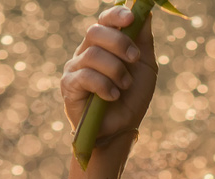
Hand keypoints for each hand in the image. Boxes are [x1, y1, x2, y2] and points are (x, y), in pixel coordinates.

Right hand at [60, 5, 158, 140]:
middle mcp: (86, 52)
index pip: (104, 21)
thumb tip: (145, 12)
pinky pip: (86, 77)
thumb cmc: (132, 98)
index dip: (115, 15)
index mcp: (104, 45)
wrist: (121, 129)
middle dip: (119, 42)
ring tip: (125, 86)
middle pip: (95, 32)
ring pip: (93, 55)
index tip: (130, 18)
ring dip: (116, 71)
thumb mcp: (145, 67)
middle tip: (134, 58)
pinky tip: (113, 96)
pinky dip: (105, 86)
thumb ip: (144, 40)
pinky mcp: (69, 86)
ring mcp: (75, 68)